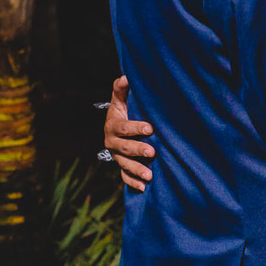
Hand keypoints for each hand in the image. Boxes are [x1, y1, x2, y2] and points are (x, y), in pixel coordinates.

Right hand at [104, 76, 154, 191]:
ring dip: (137, 170)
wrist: (118, 129)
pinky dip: (133, 183)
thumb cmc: (125, 112)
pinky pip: (125, 177)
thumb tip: (126, 77)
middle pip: (124, 148)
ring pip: (125, 165)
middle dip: (138, 150)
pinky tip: (144, 188)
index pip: (123, 127)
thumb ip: (121, 90)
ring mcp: (117, 157)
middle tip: (152, 151)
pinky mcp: (122, 167)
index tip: (150, 127)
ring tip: (150, 175)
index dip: (136, 127)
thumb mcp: (121, 101)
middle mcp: (113, 143)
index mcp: (113, 126)